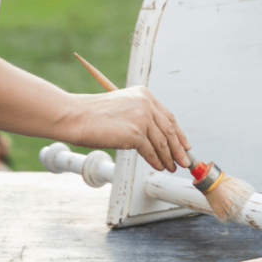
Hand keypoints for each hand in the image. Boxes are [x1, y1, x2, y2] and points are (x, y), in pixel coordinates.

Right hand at [68, 86, 190, 172]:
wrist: (77, 116)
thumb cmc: (94, 114)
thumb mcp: (122, 108)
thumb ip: (139, 116)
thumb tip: (156, 138)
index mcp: (144, 95)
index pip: (168, 116)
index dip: (178, 133)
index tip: (184, 144)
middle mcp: (146, 104)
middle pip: (169, 129)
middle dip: (178, 148)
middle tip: (184, 160)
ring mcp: (142, 118)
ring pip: (162, 142)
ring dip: (169, 157)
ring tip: (172, 166)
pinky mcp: (135, 133)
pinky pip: (151, 151)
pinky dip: (157, 161)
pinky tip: (159, 166)